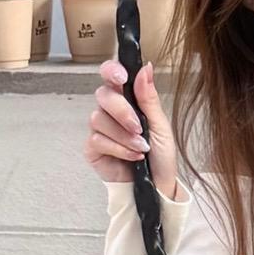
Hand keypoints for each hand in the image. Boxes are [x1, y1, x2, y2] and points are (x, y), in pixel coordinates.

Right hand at [84, 56, 180, 201]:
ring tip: (141, 148)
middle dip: (122, 111)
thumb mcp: (161, 125)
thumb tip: (146, 68)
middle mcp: (110, 111)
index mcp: (126, 99)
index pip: (111, 75)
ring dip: (124, 135)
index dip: (112, 71)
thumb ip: (149, 98)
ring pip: (98, 119)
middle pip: (102, 96)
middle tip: (139, 127)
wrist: (158, 186)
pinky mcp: (93, 149)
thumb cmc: (160, 156)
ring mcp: (100, 130)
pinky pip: (97, 140)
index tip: (122, 78)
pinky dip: (119, 149)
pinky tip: (133, 157)